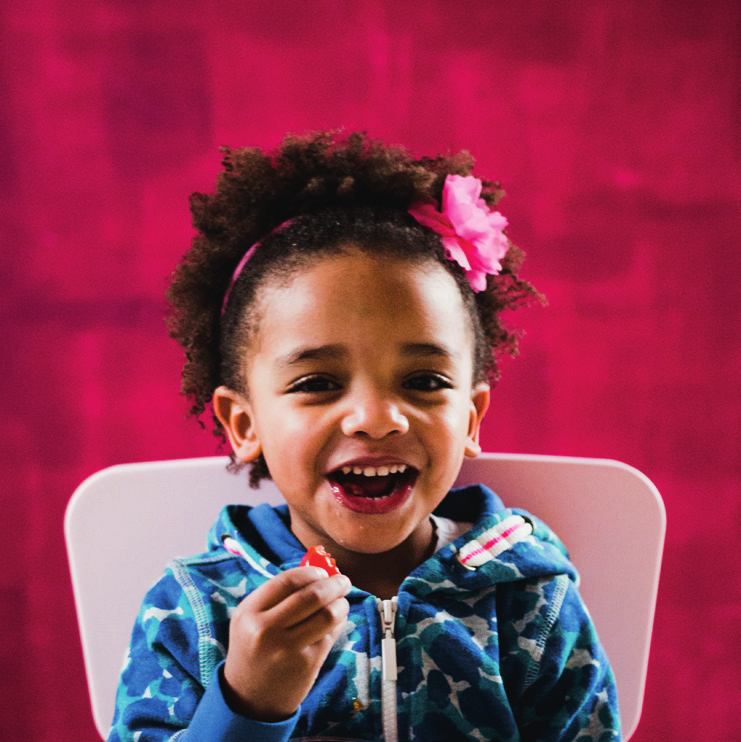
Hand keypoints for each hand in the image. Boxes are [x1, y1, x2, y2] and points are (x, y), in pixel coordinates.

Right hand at [222, 566, 351, 721]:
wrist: (248, 698)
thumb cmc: (253, 648)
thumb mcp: (250, 618)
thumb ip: (277, 595)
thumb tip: (317, 572)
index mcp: (249, 612)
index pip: (288, 580)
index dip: (311, 572)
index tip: (323, 572)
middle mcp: (266, 630)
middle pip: (312, 596)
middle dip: (334, 584)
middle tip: (343, 582)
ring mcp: (287, 649)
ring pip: (327, 615)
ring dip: (341, 604)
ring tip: (342, 602)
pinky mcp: (306, 664)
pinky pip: (330, 634)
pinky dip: (338, 623)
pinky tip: (337, 621)